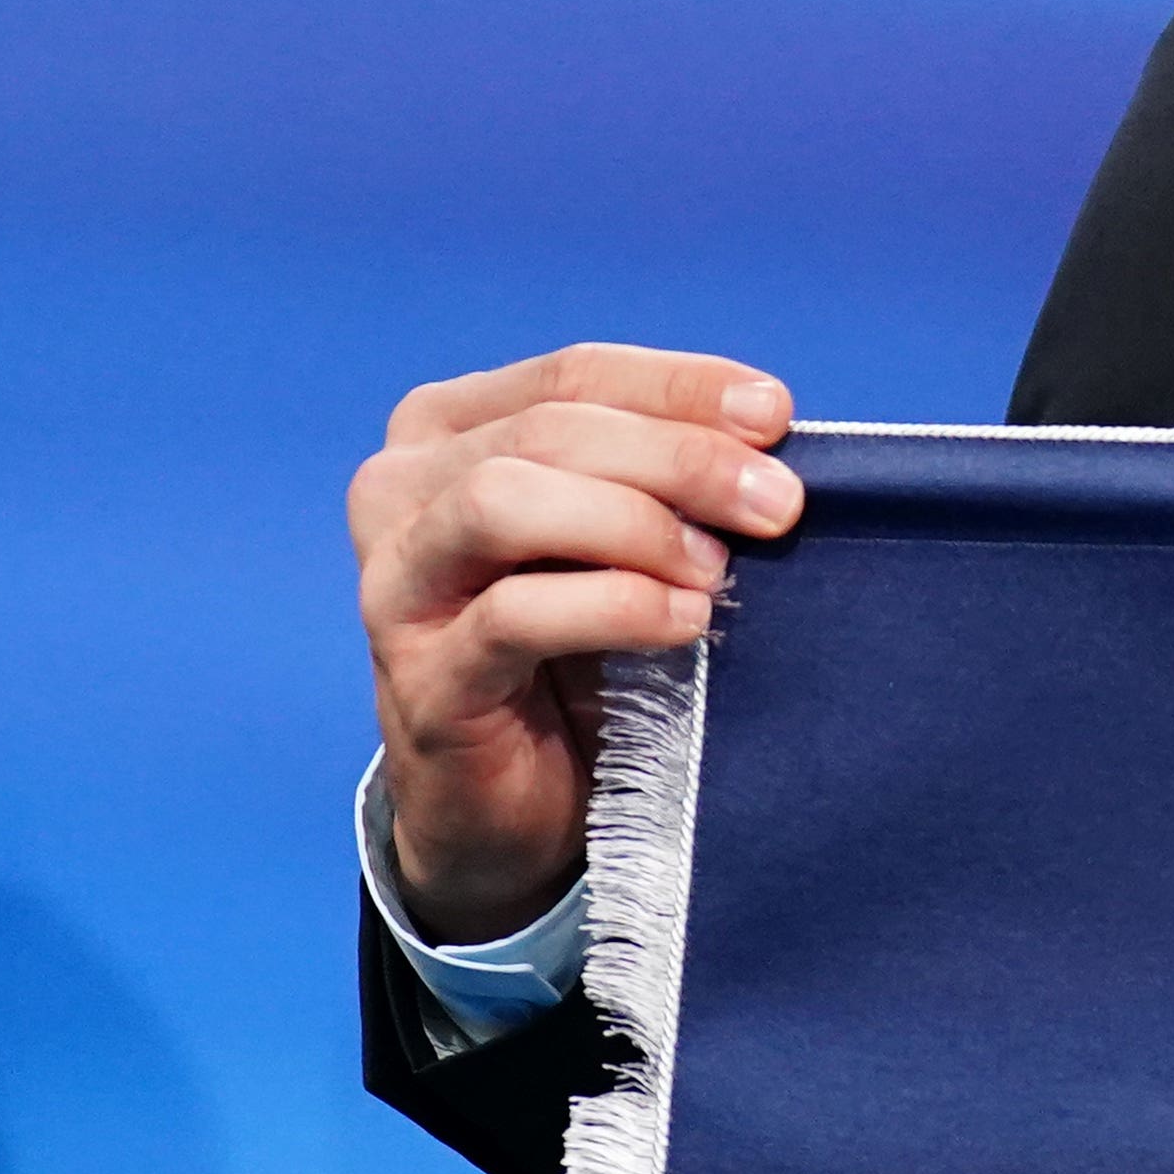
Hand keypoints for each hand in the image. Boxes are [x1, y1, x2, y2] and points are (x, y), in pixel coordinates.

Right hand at [350, 344, 801, 942]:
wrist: (519, 799)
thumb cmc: (579, 646)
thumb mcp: (619, 536)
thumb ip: (661, 474)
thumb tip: (769, 428)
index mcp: (447, 431)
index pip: (572, 374)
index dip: (680, 386)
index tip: (776, 415)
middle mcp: (399, 491)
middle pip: (546, 431)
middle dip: (680, 459)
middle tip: (777, 504)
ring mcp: (396, 584)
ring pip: (505, 502)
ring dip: (636, 525)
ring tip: (716, 572)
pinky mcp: (420, 677)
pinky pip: (514, 614)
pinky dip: (616, 606)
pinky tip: (685, 621)